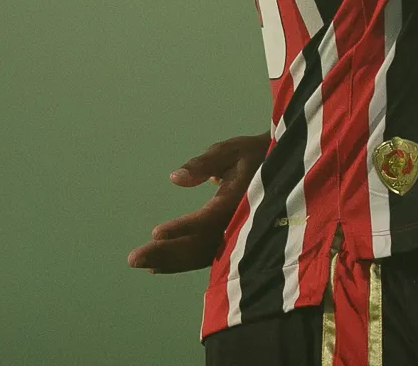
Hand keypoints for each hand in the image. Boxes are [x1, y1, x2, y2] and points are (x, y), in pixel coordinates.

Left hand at [126, 132, 268, 273]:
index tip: (156, 233)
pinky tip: (160, 266)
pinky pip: (206, 257)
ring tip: (143, 265)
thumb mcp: (231, 150)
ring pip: (202, 256)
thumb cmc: (254, 155)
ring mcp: (237, 237)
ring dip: (172, 262)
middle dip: (167, 253)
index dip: (182, 228)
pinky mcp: (232, 242)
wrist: (284, 171)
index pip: (207, 218)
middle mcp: (237, 224)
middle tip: (133, 259)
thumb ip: (204, 163)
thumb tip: (175, 179)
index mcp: (238, 200)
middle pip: (200, 244)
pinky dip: (183, 263)